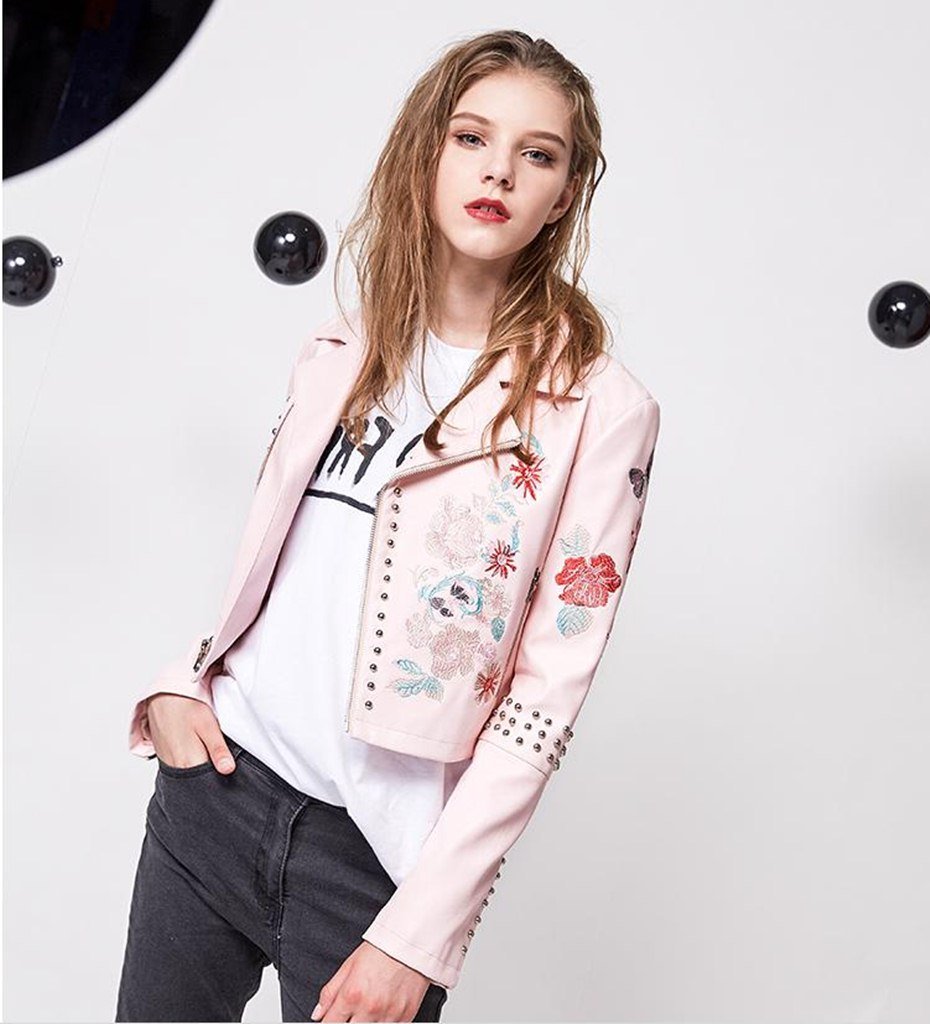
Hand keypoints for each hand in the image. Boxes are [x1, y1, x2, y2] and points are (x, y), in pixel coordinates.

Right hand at [145, 693, 236, 773]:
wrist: (162, 696)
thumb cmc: (186, 707)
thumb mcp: (207, 725)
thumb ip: (217, 749)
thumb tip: (228, 770)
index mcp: (188, 763)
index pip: (209, 785)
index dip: (222, 782)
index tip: (232, 774)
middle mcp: (176, 769)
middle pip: (200, 782)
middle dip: (214, 777)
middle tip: (224, 762)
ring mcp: (169, 765)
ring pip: (193, 775)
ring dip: (204, 770)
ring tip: (212, 754)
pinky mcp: (167, 759)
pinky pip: (184, 769)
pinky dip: (194, 764)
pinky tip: (201, 753)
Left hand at [311, 940, 430, 1021]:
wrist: (411, 942)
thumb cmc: (381, 950)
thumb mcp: (349, 966)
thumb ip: (330, 992)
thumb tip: (318, 1014)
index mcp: (352, 995)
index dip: (329, 1022)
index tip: (332, 1020)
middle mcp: (369, 1008)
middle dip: (348, 1023)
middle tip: (353, 1012)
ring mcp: (388, 1015)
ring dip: (366, 1023)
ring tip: (369, 1009)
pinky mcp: (406, 1017)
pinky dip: (384, 1023)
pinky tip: (383, 1011)